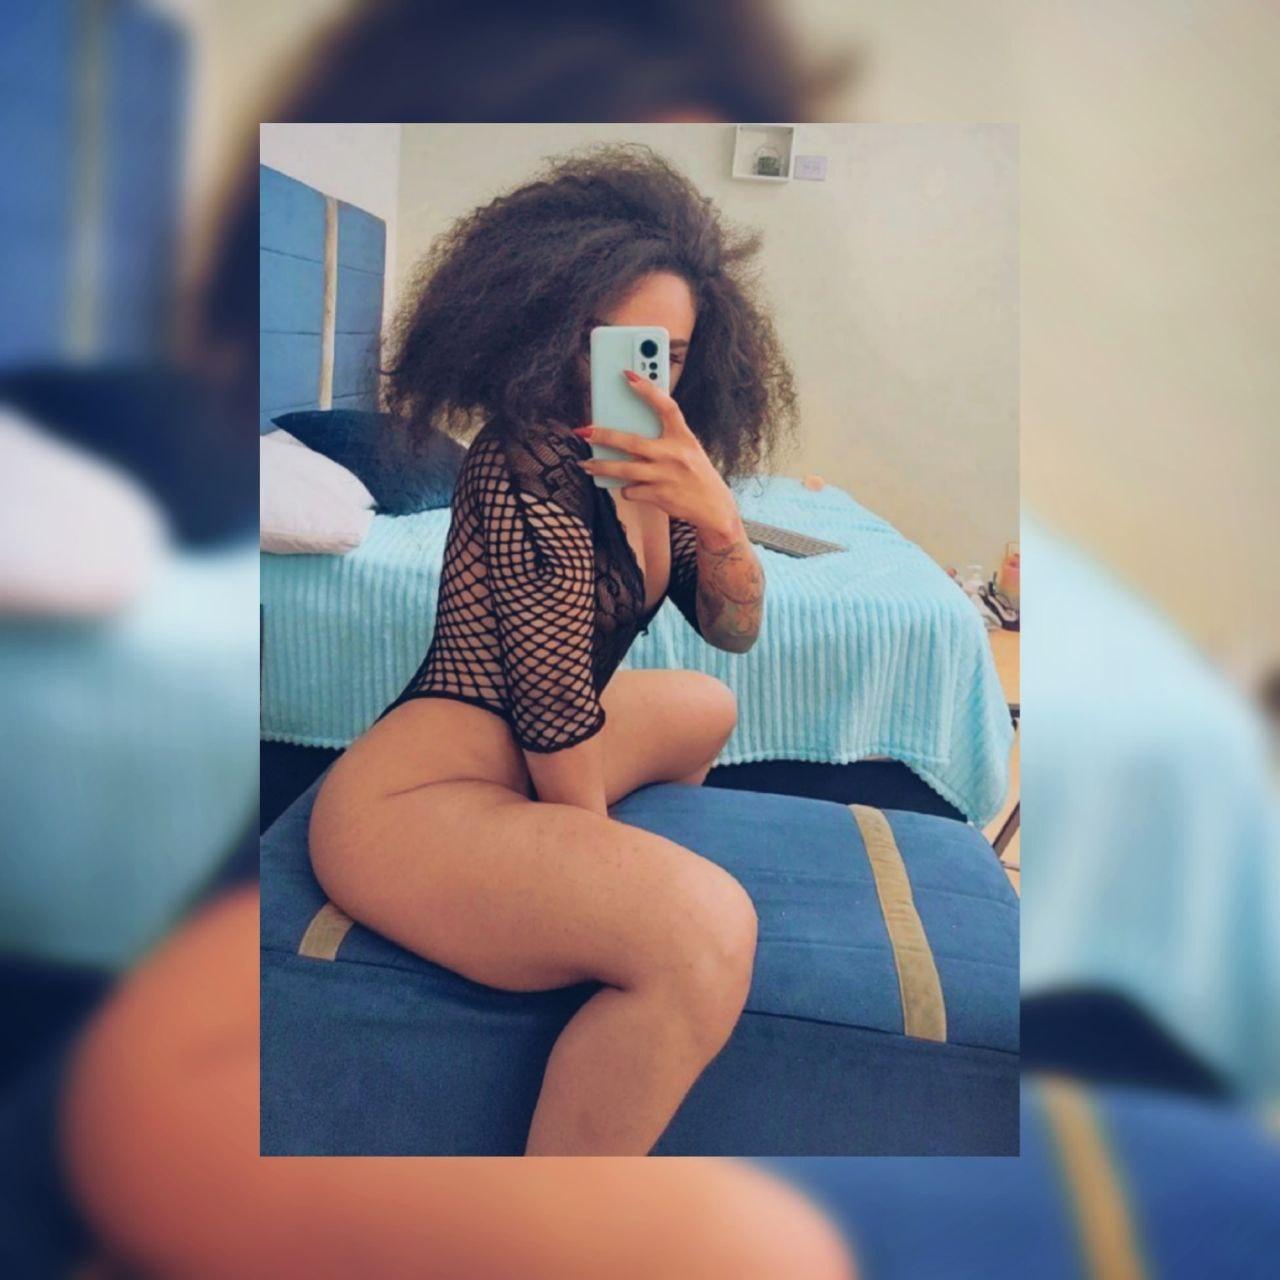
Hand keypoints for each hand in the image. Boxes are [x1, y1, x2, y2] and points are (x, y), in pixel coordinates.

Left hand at [573, 371, 739, 538]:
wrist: (713, 507)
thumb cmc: (695, 472)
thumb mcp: (688, 448)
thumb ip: (665, 436)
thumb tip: (629, 426)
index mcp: (684, 437)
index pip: (667, 407)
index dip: (648, 389)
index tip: (627, 375)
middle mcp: (674, 455)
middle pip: (632, 442)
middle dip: (604, 435)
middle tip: (584, 431)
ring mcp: (665, 476)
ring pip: (624, 469)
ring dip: (600, 466)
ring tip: (585, 463)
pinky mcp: (659, 496)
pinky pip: (631, 490)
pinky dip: (626, 488)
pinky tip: (627, 486)